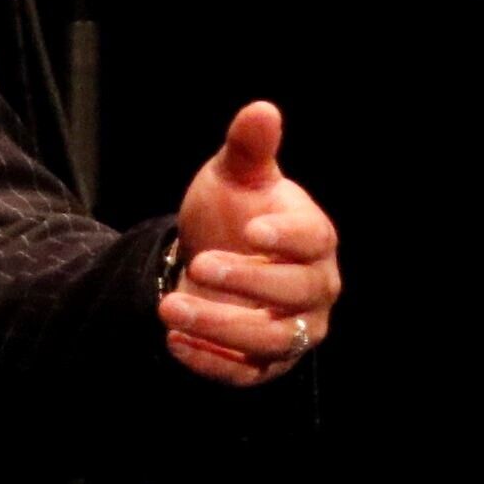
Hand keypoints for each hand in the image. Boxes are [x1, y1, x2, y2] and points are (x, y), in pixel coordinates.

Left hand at [162, 100, 341, 386]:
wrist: (212, 259)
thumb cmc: (234, 212)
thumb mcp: (235, 175)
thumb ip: (248, 147)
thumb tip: (262, 109)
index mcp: (315, 238)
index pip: (314, 239)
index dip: (288, 235)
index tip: (252, 227)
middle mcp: (314, 288)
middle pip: (295, 292)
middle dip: (247, 280)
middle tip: (198, 263)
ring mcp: (293, 330)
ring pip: (271, 338)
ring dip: (221, 326)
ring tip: (169, 308)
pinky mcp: (264, 364)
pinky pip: (246, 373)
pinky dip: (212, 362)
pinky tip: (174, 341)